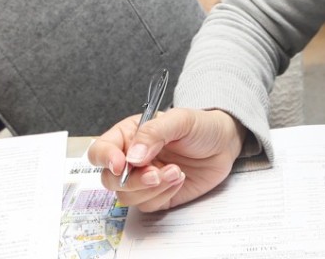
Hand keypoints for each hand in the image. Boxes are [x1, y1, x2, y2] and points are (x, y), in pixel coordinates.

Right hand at [88, 107, 245, 210]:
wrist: (224, 143)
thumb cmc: (201, 126)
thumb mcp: (179, 120)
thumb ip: (153, 133)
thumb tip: (132, 157)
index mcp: (129, 136)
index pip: (101, 150)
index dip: (105, 159)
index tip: (121, 164)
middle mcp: (131, 159)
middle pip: (109, 180)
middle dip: (132, 180)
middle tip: (156, 173)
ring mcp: (143, 179)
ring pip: (127, 197)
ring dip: (152, 188)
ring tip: (177, 171)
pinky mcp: (158, 196)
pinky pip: (148, 205)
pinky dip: (164, 194)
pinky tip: (179, 178)